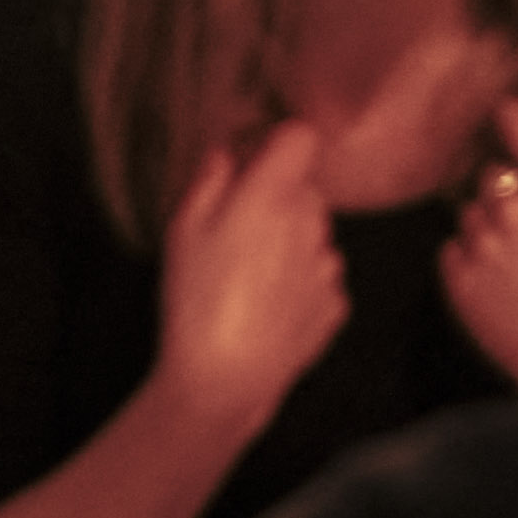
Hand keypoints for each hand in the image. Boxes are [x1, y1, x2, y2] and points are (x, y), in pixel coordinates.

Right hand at [151, 122, 348, 441]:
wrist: (224, 378)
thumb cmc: (195, 298)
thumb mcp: (182, 228)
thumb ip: (210, 179)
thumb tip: (228, 152)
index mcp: (270, 197)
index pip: (302, 138)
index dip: (278, 142)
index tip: (254, 162)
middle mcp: (309, 225)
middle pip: (305, 188)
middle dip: (278, 197)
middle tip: (236, 229)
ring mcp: (327, 268)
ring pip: (315, 233)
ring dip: (291, 241)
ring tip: (249, 275)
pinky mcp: (335, 306)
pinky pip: (322, 276)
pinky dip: (302, 282)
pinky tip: (268, 305)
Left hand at [439, 97, 517, 412]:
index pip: (517, 120)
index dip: (517, 118)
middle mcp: (514, 213)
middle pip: (493, 171)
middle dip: (515, 191)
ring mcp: (482, 248)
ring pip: (472, 210)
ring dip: (493, 227)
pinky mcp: (459, 283)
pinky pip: (453, 250)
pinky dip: (474, 262)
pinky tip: (512, 288)